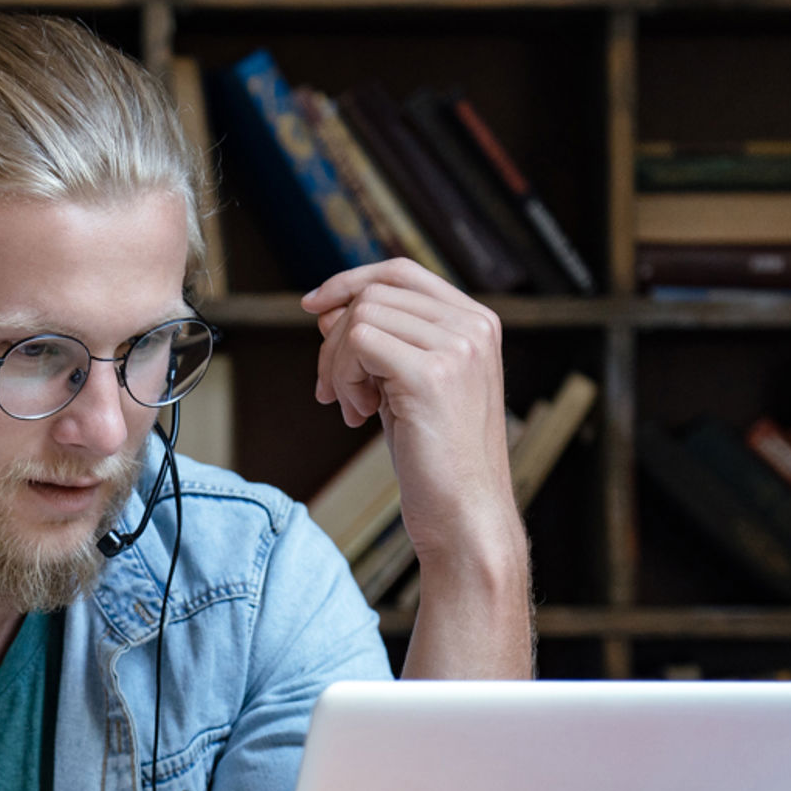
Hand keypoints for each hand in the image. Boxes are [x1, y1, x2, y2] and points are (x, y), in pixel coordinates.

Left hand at [300, 258, 520, 565]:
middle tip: (332, 390)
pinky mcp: (431, 374)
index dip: (350, 282)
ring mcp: (457, 347)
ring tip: (353, 408)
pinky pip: (358, 345)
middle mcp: (473, 326)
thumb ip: (377, 343)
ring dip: (338, 365)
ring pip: (360, 317)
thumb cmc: (436, 462)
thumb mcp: (403, 387)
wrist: (464, 517)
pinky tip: (358, 415)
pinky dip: (343, 379)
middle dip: (335, 339)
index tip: (314, 307)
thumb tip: (328, 308)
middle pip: (374, 293)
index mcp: (477, 324)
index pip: (401, 273)